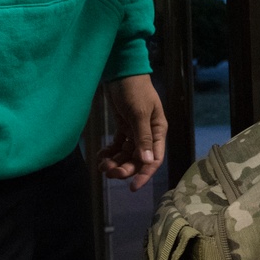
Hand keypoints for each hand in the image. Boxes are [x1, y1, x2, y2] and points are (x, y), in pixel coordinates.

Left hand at [99, 74, 167, 191]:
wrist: (122, 72)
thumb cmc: (134, 90)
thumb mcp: (139, 113)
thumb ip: (143, 138)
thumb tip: (148, 162)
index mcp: (158, 131)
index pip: (154, 159)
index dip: (144, 174)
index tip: (131, 187)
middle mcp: (148, 134)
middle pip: (137, 160)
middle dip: (124, 168)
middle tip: (108, 171)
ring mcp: (135, 131)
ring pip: (126, 154)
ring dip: (115, 162)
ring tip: (101, 163)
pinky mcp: (123, 127)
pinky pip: (118, 146)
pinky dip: (110, 152)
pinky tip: (101, 155)